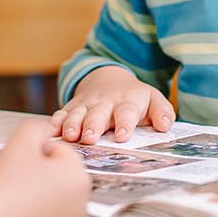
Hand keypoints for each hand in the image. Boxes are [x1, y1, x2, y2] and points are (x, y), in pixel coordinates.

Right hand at [0, 119, 89, 216]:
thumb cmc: (5, 184)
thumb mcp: (21, 139)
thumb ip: (38, 127)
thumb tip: (47, 130)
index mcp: (79, 176)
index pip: (59, 151)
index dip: (35, 153)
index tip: (19, 164)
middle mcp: (81, 204)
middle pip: (58, 176)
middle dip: (39, 174)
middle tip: (14, 180)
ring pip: (51, 200)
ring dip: (35, 196)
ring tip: (12, 199)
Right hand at [50, 65, 172, 143]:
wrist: (108, 79)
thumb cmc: (134, 98)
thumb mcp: (152, 100)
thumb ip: (162, 112)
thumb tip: (165, 125)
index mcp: (128, 102)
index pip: (127, 112)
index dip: (124, 123)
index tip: (122, 135)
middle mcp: (105, 103)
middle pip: (98, 114)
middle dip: (93, 125)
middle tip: (90, 137)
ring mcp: (87, 105)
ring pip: (78, 114)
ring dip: (73, 124)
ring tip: (71, 136)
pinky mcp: (72, 107)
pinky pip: (62, 113)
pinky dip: (56, 121)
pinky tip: (52, 130)